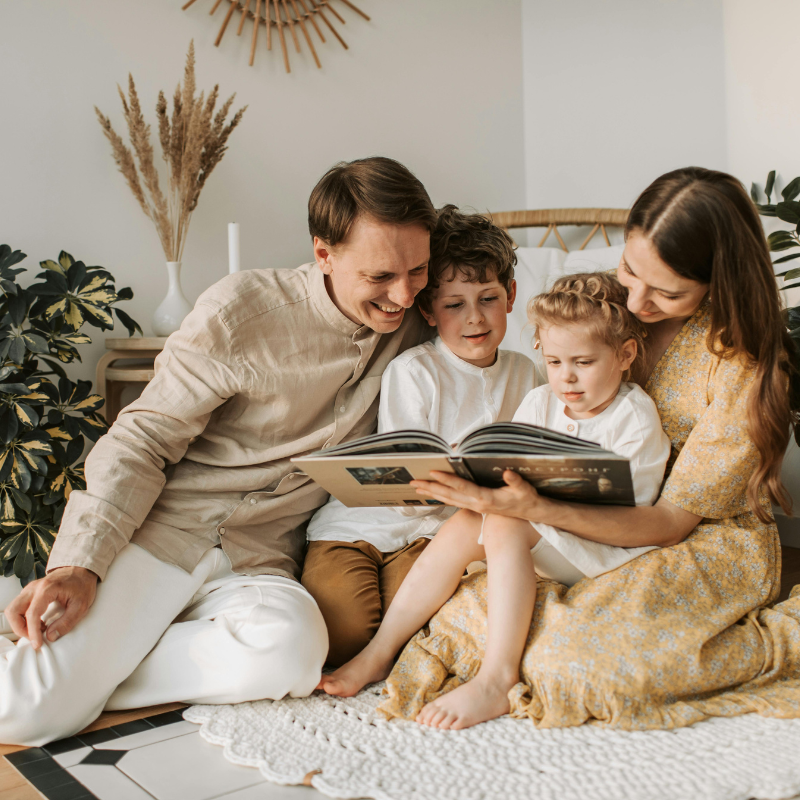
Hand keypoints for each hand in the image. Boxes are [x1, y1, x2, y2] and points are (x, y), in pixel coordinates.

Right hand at [6, 566, 97, 648]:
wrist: (82, 570)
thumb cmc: (82, 585)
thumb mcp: (81, 606)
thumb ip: (66, 622)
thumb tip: (50, 637)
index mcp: (47, 589)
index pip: (32, 614)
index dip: (32, 632)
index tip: (37, 644)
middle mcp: (34, 587)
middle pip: (13, 611)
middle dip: (19, 628)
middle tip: (34, 637)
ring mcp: (30, 589)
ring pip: (13, 609)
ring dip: (20, 624)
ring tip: (38, 629)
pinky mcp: (30, 592)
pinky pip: (18, 607)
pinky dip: (23, 618)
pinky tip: (38, 623)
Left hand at [411, 469, 545, 519]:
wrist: (530, 514)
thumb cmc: (526, 499)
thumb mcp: (525, 489)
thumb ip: (516, 481)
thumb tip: (507, 472)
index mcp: (486, 499)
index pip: (462, 487)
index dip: (447, 479)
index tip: (433, 472)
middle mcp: (476, 504)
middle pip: (449, 495)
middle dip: (431, 487)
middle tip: (414, 481)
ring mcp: (474, 507)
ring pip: (449, 499)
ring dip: (432, 492)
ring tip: (417, 486)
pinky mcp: (475, 506)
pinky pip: (454, 501)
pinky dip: (441, 496)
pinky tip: (433, 492)